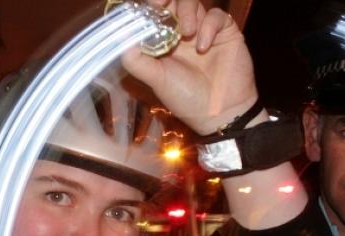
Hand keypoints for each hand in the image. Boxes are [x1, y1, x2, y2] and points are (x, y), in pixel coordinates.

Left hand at [121, 0, 258, 134]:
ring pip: (193, 3)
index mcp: (164, 40)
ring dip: (186, 11)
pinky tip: (204, 46)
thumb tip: (119, 39)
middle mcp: (183, 32)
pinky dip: (209, 26)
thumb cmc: (187, 99)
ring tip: (187, 32)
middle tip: (160, 3)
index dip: (148, 5)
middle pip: (173, 1)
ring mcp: (204, 30)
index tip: (145, 6)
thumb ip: (137, 59)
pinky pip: (217, 16)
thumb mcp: (156, 79)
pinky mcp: (226, 32)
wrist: (221, 114)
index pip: (153, 13)